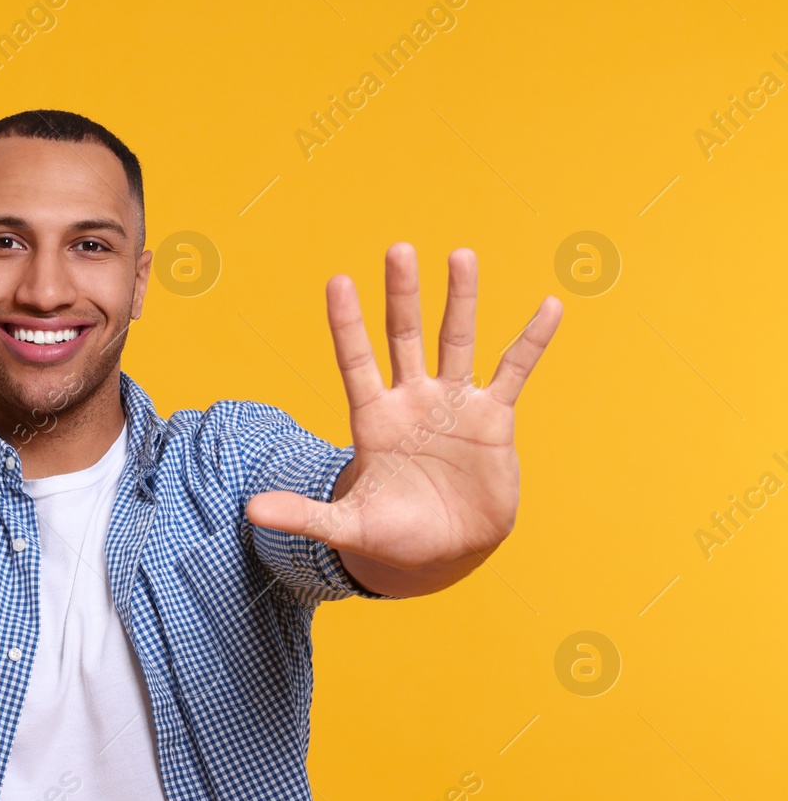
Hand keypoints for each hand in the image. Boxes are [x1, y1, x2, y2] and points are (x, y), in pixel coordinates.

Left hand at [244, 243, 562, 595]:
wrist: (446, 551)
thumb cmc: (392, 535)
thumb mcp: (347, 525)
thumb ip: (303, 514)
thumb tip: (249, 512)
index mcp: (373, 419)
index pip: (355, 361)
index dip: (347, 324)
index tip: (338, 281)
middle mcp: (411, 401)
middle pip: (404, 337)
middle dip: (401, 295)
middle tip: (398, 249)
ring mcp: (453, 405)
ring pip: (456, 341)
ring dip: (460, 300)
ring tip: (461, 255)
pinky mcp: (493, 419)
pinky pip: (514, 371)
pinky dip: (532, 341)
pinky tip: (549, 306)